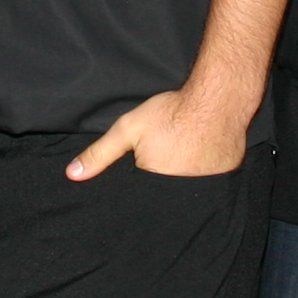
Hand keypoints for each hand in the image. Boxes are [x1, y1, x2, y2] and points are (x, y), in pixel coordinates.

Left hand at [67, 88, 250, 180]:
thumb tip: (72, 174)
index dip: (138, 182)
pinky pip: (209, 182)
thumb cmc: (172, 113)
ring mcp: (206, 187)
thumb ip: (100, 154)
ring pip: (187, 191)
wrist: (218, 100)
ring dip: (183, 177)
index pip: (139, 197)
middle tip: (167, 153)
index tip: (144, 164)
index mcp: (154, 185)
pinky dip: (204, 173)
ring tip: (184, 154)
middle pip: (163, 197)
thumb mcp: (128, 129)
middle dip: (160, 181)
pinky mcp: (224, 178)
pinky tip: (202, 155)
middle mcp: (180, 194)